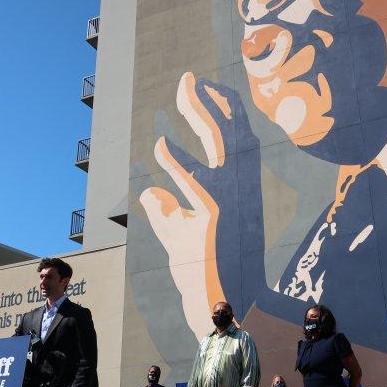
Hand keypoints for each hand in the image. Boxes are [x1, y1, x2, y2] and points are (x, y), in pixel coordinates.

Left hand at [139, 73, 263, 338]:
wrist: (216, 307)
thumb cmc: (198, 270)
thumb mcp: (177, 235)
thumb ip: (164, 211)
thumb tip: (148, 194)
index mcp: (236, 190)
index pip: (235, 139)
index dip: (221, 109)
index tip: (202, 88)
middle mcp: (239, 191)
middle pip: (229, 132)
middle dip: (209, 101)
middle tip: (188, 78)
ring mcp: (229, 203)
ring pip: (220, 145)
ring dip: (201, 112)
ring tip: (184, 90)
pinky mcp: (213, 218)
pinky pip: (195, 181)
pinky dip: (177, 160)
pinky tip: (161, 144)